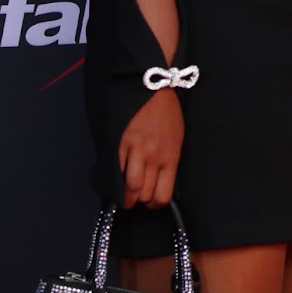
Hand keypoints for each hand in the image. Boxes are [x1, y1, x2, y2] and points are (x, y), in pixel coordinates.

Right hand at [118, 88, 183, 208]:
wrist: (154, 88)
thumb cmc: (167, 114)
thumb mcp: (177, 139)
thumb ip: (168, 161)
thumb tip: (158, 182)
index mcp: (171, 156)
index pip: (163, 195)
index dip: (155, 204)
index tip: (151, 202)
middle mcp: (154, 156)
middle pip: (145, 194)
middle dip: (139, 201)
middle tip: (136, 197)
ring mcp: (137, 150)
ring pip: (130, 187)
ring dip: (125, 196)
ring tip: (124, 193)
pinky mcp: (121, 143)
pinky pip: (116, 170)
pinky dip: (114, 179)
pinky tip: (115, 179)